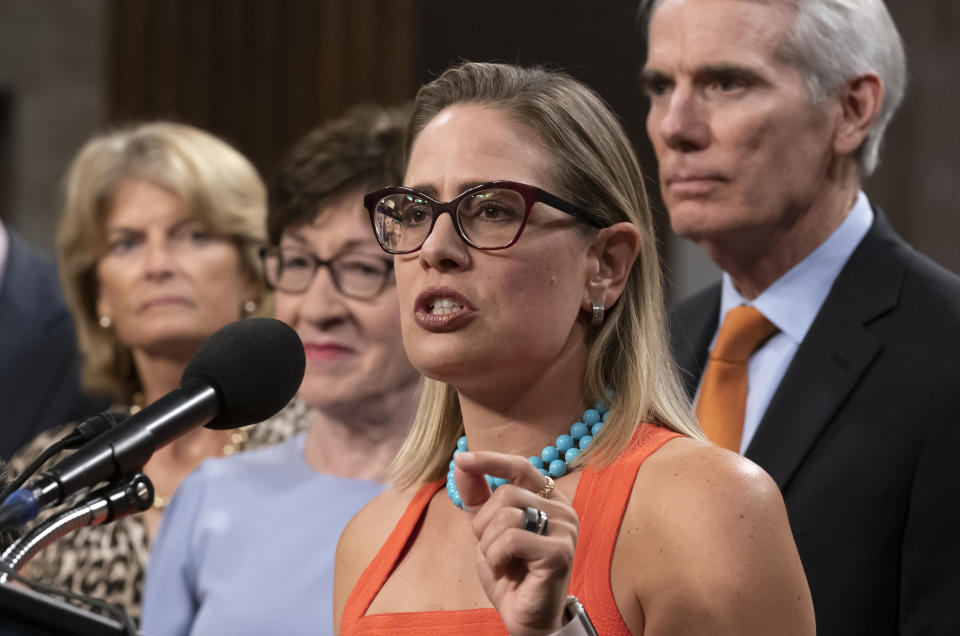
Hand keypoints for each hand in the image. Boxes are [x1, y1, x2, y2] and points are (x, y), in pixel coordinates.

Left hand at [455, 451, 578, 635]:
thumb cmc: (510, 572)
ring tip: (502, 562)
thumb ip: (478, 495)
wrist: (525, 616)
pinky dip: (496, 557)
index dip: (490, 460)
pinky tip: (507, 570)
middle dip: (484, 524)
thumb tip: (461, 460)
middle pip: (506, 493)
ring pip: (506, 515)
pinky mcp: (559, 551)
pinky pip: (511, 539)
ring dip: (489, 545)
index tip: (461, 457)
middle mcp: (562, 508)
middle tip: (493, 550)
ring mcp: (565, 529)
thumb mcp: (487, 529)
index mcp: (548, 498)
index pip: (519, 466)